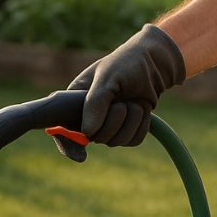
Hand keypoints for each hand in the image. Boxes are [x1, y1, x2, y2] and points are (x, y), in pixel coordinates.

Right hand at [67, 24, 184, 146]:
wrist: (153, 62)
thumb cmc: (125, 63)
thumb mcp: (106, 78)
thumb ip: (95, 104)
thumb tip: (87, 134)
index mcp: (76, 101)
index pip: (63, 130)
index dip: (68, 144)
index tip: (81, 155)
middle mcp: (90, 115)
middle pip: (97, 138)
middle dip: (114, 121)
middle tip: (122, 102)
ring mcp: (109, 124)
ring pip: (117, 141)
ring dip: (132, 121)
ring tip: (134, 101)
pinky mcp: (127, 129)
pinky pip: (132, 141)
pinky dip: (141, 126)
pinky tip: (143, 109)